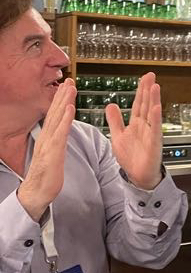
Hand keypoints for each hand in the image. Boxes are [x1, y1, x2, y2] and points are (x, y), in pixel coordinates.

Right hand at [18, 79, 75, 220]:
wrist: (37, 193)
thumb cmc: (47, 175)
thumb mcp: (54, 155)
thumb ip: (57, 142)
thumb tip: (62, 133)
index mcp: (48, 138)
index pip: (55, 115)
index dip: (61, 99)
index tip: (67, 86)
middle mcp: (47, 137)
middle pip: (55, 112)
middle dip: (62, 95)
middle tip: (69, 79)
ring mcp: (49, 143)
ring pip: (57, 118)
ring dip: (64, 101)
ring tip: (70, 87)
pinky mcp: (53, 151)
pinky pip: (60, 132)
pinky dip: (66, 118)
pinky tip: (70, 107)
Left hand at [106, 73, 162, 189]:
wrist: (138, 176)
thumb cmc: (131, 158)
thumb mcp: (118, 136)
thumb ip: (115, 120)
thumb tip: (111, 105)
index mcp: (136, 124)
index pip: (138, 103)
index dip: (140, 90)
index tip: (143, 78)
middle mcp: (145, 126)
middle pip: (146, 104)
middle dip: (148, 89)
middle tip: (151, 75)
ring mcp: (151, 133)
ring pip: (152, 113)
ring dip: (153, 99)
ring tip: (154, 86)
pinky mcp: (154, 143)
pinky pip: (155, 128)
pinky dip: (156, 118)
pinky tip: (156, 107)